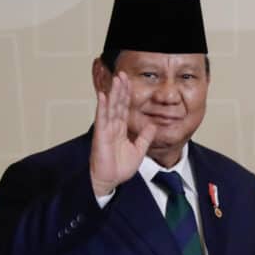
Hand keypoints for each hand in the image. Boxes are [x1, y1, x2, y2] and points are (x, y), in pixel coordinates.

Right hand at [89, 71, 155, 196]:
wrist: (109, 181)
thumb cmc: (119, 168)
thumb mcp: (138, 150)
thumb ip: (145, 138)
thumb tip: (153, 125)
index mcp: (120, 129)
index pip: (123, 108)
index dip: (126, 95)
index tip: (129, 82)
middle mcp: (112, 126)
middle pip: (117, 103)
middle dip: (120, 89)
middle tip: (123, 73)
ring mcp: (105, 130)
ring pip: (110, 107)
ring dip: (113, 93)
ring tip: (116, 79)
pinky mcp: (100, 135)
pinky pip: (102, 118)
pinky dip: (102, 106)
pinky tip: (103, 95)